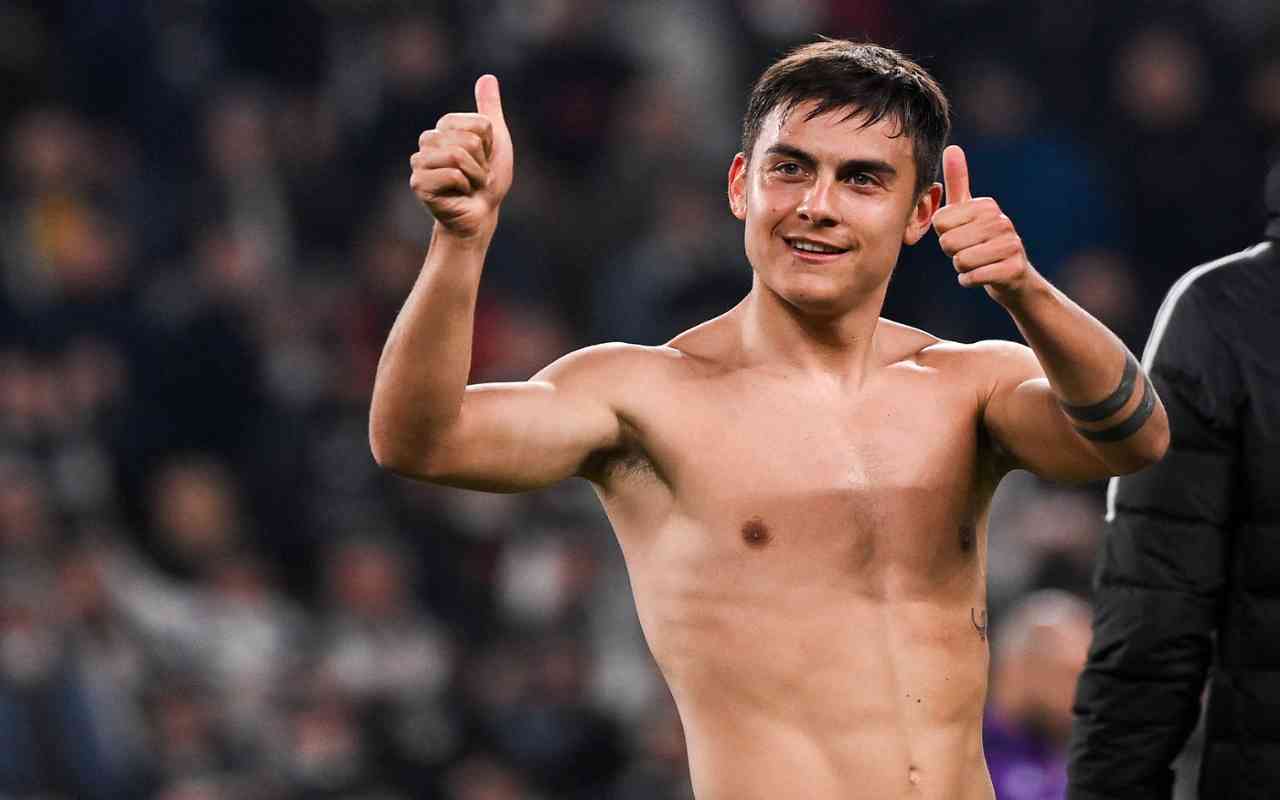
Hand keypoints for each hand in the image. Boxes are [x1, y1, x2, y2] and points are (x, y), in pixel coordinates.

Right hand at [410, 74, 513, 238]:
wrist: (481, 213)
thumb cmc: (488, 179)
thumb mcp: (496, 140)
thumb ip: (489, 110)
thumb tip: (488, 77)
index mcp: (443, 127)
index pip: (478, 124)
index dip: (489, 145)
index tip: (484, 158)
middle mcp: (428, 141)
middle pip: (468, 140)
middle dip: (482, 163)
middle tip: (476, 175)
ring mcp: (419, 162)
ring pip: (458, 156)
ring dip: (475, 176)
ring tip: (469, 185)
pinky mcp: (418, 183)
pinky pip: (452, 175)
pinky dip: (465, 188)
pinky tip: (459, 195)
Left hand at [932, 145, 1035, 302]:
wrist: (1013, 278)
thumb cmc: (982, 241)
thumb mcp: (969, 211)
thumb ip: (959, 182)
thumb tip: (952, 147)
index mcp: (986, 206)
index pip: (939, 222)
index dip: (944, 234)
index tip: (962, 234)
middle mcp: (1001, 221)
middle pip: (948, 242)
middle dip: (952, 254)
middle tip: (970, 251)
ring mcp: (1011, 244)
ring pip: (960, 261)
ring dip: (962, 268)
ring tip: (977, 263)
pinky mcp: (1013, 268)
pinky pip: (972, 277)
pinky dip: (970, 280)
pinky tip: (982, 276)